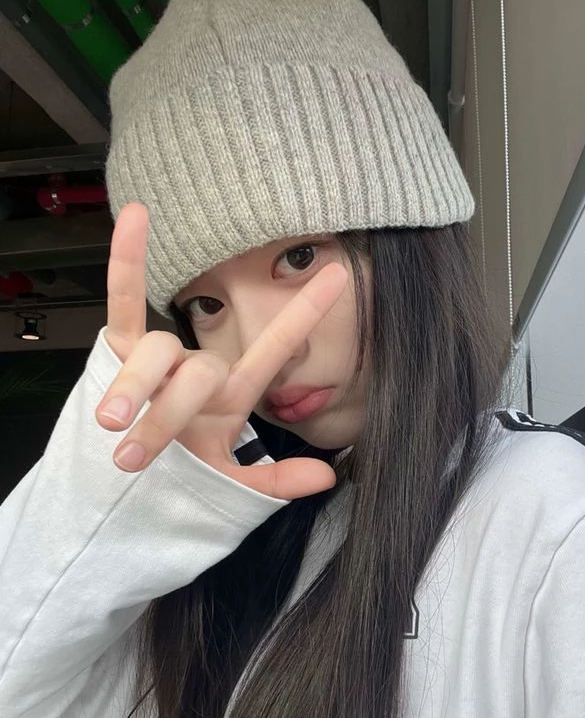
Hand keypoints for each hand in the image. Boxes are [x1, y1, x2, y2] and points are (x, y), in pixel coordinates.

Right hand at [95, 202, 347, 499]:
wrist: (119, 498)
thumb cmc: (176, 487)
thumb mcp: (228, 488)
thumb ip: (274, 482)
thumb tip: (325, 477)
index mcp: (232, 396)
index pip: (275, 348)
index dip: (305, 313)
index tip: (339, 274)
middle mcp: (199, 371)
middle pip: (198, 370)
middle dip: (168, 415)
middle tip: (136, 458)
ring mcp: (160, 358)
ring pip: (157, 350)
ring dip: (134, 386)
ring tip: (111, 424)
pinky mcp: (117, 349)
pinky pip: (124, 300)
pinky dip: (127, 261)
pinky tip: (136, 219)